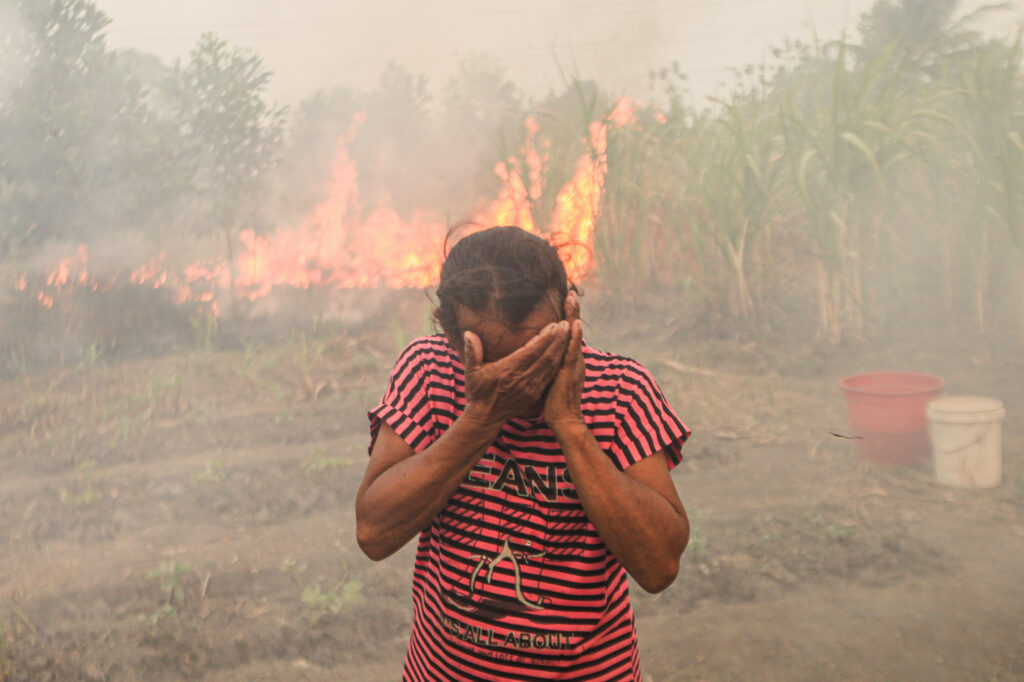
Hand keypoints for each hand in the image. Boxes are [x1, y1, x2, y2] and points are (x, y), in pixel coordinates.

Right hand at [462, 321, 569, 426]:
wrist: (485, 418)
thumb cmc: (477, 392)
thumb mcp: (471, 372)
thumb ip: (472, 351)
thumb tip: (468, 333)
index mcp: (509, 371)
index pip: (532, 352)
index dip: (545, 338)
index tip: (553, 325)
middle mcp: (523, 379)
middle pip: (546, 357)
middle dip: (558, 340)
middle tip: (565, 324)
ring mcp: (531, 388)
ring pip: (551, 366)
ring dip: (561, 350)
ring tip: (568, 334)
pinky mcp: (535, 394)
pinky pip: (550, 376)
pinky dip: (558, 363)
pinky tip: (564, 353)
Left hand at [543, 291, 584, 429]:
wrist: (565, 419)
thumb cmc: (555, 401)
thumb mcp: (551, 377)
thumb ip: (548, 363)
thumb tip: (540, 354)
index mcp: (568, 358)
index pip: (569, 332)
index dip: (569, 315)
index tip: (566, 298)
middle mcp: (574, 357)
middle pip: (573, 329)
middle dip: (573, 309)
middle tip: (571, 291)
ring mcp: (574, 364)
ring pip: (574, 335)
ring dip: (574, 316)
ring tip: (572, 297)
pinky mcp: (570, 372)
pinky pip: (572, 352)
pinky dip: (574, 337)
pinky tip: (574, 324)